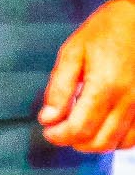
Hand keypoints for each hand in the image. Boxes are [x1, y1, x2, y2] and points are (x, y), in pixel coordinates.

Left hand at [40, 0, 134, 151]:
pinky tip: (103, 127)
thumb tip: (48, 116)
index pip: (79, 128)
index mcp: (105, 87)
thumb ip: (60, 87)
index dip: (59, 136)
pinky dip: (117, 139)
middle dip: (74, 142)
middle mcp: (128, 102)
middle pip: (99, 142)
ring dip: (95, 143)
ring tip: (78, 129)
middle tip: (59, 131)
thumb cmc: (107, 30)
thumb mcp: (74, 51)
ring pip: (119, 144)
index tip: (48, 130)